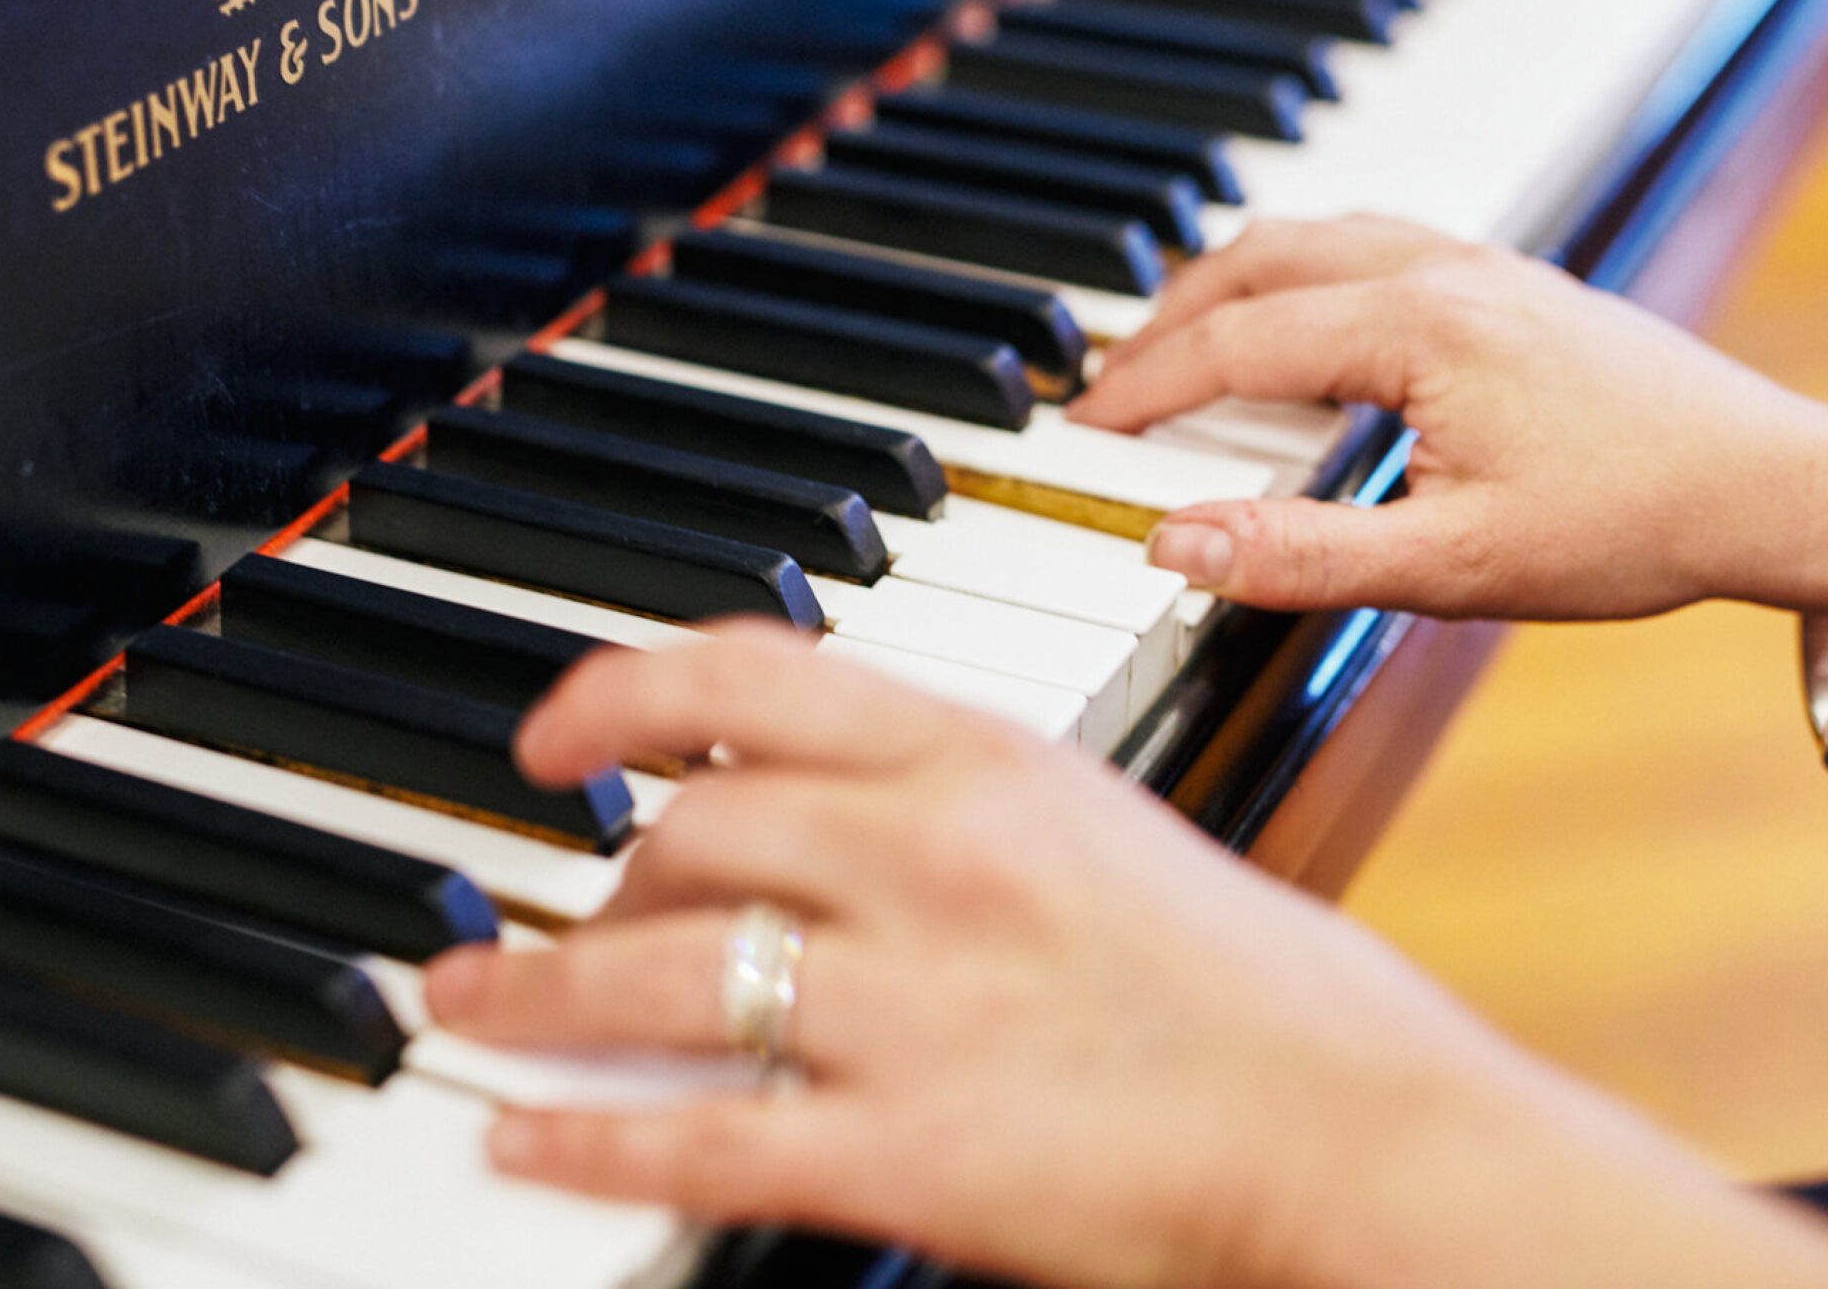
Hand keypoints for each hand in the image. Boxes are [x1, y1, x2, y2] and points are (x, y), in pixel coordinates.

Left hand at [424, 629, 1827, 1288]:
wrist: (1361, 1131)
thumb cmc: (1253, 989)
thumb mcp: (1101, 828)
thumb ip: (952, 800)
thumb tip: (815, 801)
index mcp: (986, 761)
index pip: (749, 676)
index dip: (616, 692)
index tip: (554, 732)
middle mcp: (931, 858)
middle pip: (684, 832)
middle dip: (586, 880)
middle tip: (539, 917)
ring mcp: (913, 1004)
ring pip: (657, 969)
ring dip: (533, 991)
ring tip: (466, 1007)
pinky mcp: (909, 1151)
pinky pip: (700, 1130)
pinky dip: (587, 1133)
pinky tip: (525, 1138)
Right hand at [1068, 216, 1827, 620]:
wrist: (1775, 486)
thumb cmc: (1635, 523)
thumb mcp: (1454, 566)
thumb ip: (1300, 555)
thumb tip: (1173, 547)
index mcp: (1416, 328)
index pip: (1233, 344)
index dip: (1142, 390)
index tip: (1080, 429)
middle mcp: (1441, 270)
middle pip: (1254, 261)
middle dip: (1163, 321)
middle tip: (1107, 388)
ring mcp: (1478, 264)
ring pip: (1309, 238)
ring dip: (1226, 285)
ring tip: (1175, 351)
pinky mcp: (1508, 280)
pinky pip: (1366, 242)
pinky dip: (1294, 273)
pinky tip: (1294, 324)